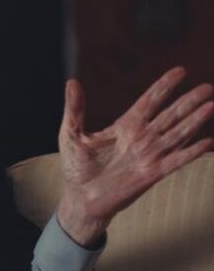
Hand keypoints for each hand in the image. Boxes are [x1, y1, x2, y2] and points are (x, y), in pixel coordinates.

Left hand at [57, 66, 212, 245]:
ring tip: (211, 105)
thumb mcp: (70, 134)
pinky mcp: (152, 174)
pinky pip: (176, 161)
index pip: (149, 101)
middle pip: (170, 114)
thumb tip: (71, 82)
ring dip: (195, 120)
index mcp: (125, 126)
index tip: (180, 71)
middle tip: (208, 87)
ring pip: (178, 133)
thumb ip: (75, 109)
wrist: (80, 199)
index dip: (164, 86)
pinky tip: (207, 142)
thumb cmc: (76, 167)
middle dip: (189, 101)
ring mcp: (149, 155)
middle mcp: (142, 138)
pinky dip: (192, 152)